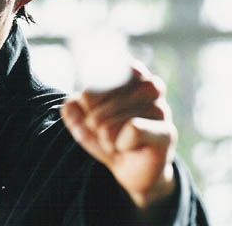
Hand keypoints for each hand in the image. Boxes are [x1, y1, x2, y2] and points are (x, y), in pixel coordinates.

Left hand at [61, 61, 177, 210]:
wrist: (131, 170)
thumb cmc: (108, 136)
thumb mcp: (83, 123)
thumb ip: (73, 110)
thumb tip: (71, 103)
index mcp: (131, 76)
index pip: (105, 68)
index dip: (90, 91)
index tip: (88, 104)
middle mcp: (150, 87)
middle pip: (105, 90)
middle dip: (93, 116)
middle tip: (99, 130)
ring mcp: (161, 108)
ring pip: (115, 114)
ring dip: (105, 134)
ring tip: (112, 141)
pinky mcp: (167, 132)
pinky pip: (134, 129)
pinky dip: (121, 142)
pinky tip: (126, 147)